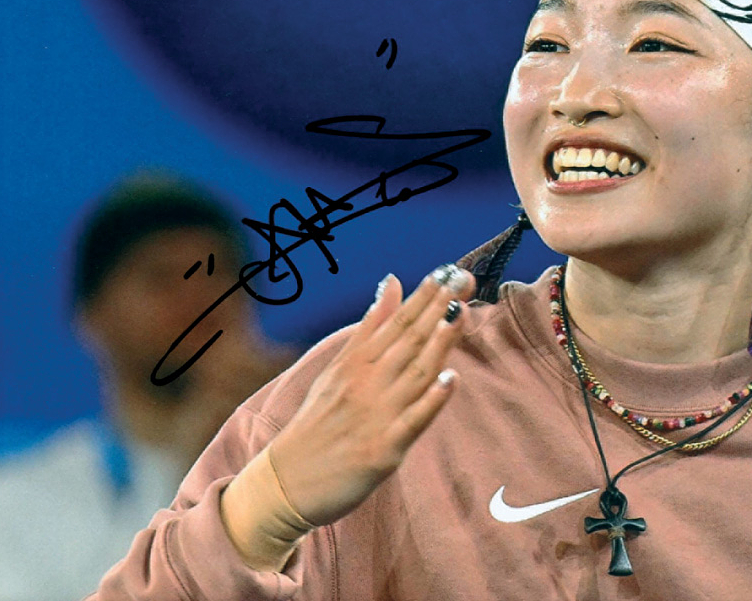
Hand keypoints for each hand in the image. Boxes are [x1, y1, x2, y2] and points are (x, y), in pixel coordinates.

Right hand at [269, 264, 474, 526]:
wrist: (287, 481)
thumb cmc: (317, 422)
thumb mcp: (337, 368)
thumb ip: (370, 326)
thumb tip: (392, 282)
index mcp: (355, 362)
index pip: (396, 321)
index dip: (424, 295)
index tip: (448, 270)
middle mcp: (365, 383)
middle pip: (408, 339)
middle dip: (438, 307)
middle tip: (463, 278)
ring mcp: (375, 416)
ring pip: (414, 373)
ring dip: (440, 342)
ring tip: (462, 313)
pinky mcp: (383, 450)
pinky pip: (412, 422)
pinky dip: (432, 400)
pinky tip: (451, 380)